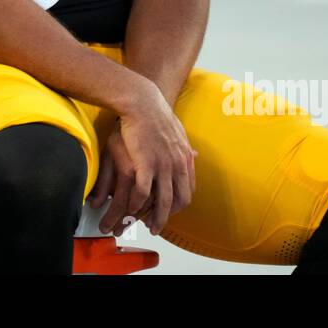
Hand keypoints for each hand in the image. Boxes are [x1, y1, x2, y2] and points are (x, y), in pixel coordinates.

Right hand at [95, 84, 195, 235]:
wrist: (143, 102)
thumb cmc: (156, 114)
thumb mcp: (179, 131)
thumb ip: (185, 148)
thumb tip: (195, 156)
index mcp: (184, 159)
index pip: (187, 191)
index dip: (178, 205)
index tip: (168, 211)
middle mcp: (177, 165)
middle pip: (178, 200)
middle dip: (168, 217)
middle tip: (157, 224)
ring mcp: (162, 165)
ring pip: (162, 201)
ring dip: (155, 218)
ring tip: (146, 225)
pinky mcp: (145, 163)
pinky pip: (144, 192)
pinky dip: (138, 204)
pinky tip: (131, 208)